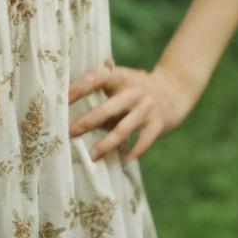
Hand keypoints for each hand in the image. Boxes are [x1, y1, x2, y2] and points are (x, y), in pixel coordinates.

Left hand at [67, 59, 199, 163]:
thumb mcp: (120, 81)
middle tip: (69, 133)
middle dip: (87, 122)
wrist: (174, 89)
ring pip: (123, 129)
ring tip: (92, 156)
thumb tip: (72, 107)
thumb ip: (101, 90)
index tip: (62, 101)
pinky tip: (122, 160)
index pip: (97, 79)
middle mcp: (134, 91)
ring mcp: (147, 108)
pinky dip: (132, 152)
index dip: (79, 89)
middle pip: (107, 108)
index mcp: (121, 77)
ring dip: (106, 144)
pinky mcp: (158, 123)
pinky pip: (144, 141)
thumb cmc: (136, 88)